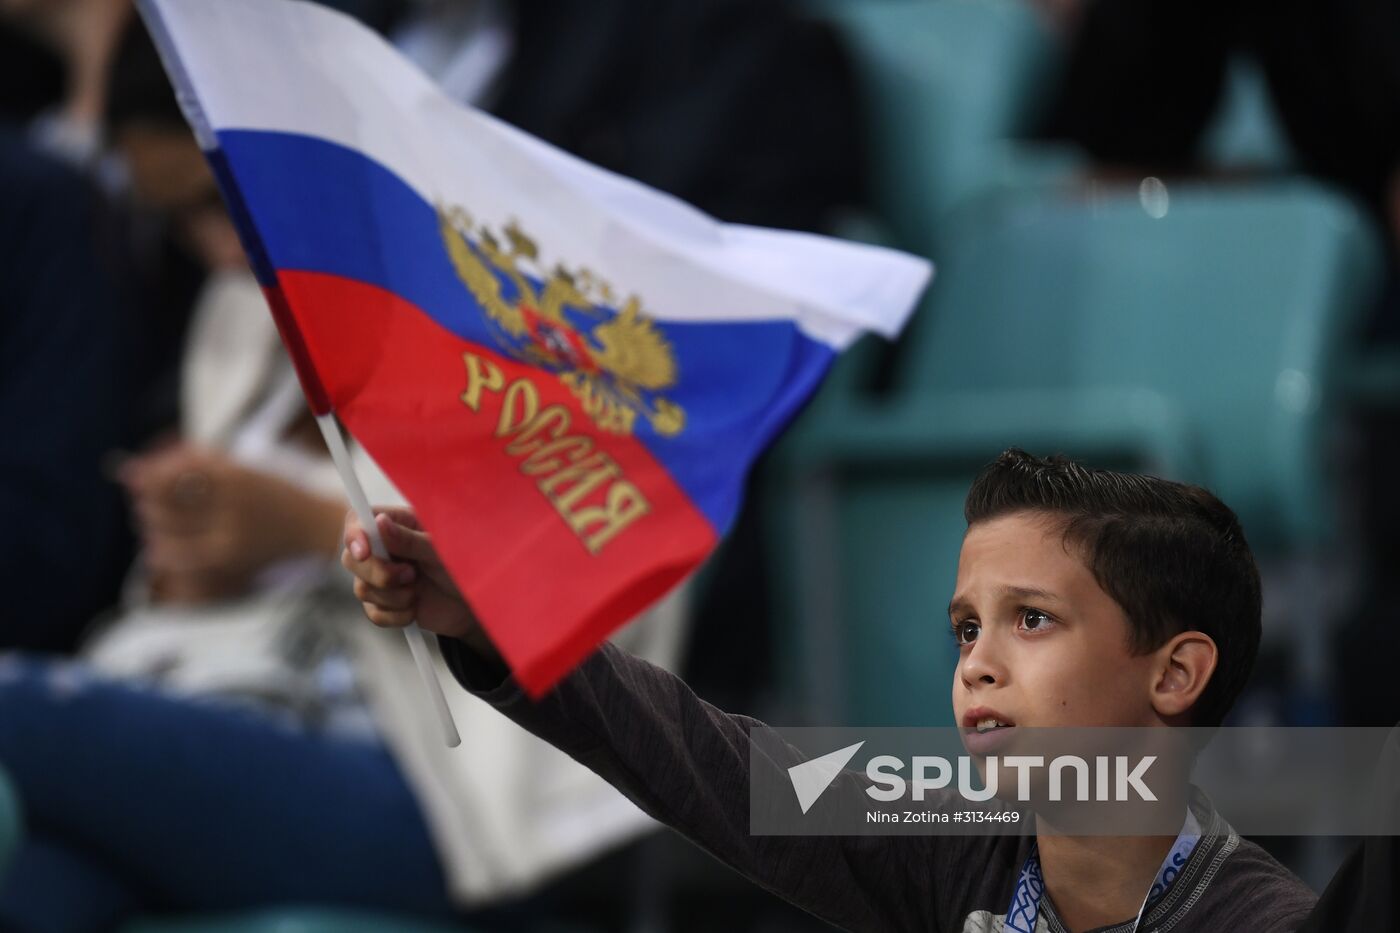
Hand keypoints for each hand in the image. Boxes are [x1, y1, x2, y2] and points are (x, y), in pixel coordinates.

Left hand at [119, 443, 346, 602]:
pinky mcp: (230, 556)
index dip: (151, 472)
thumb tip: (128, 472)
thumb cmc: (271, 492)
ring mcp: (231, 531)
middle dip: (146, 499)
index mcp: (236, 473)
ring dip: (151, 522)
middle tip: (143, 499)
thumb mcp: (238, 468)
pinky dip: (162, 551)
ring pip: (169, 528)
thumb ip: (189, 464)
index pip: (175, 469)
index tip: (139, 473)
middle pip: (166, 499)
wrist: (313, 525)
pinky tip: (156, 547)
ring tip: (153, 520)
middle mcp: (232, 501)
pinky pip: (181, 556)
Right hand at [341, 508, 497, 657]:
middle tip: (410, 576)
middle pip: (351, 558)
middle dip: (378, 573)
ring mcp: (382, 576)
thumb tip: (379, 522)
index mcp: (398, 524)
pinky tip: (414, 609)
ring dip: (392, 596)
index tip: (365, 551)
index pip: (358, 520)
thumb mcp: (441, 551)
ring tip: (417, 592)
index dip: (354, 535)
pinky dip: (395, 616)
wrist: (475, 606)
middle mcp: (385, 548)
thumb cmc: (466, 567)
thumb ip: (411, 540)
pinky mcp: (386, 604)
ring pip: (361, 588)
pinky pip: (373, 613)